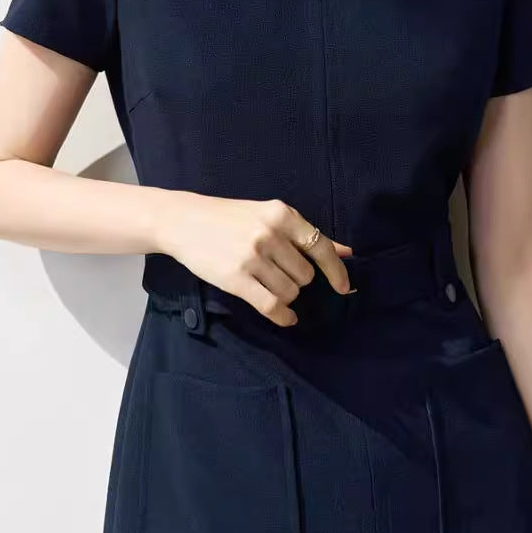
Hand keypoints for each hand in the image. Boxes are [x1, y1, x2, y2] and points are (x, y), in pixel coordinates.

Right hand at [156, 193, 353, 327]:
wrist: (184, 221)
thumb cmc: (230, 218)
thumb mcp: (269, 214)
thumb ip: (306, 234)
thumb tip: (347, 251)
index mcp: (282, 214)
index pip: (321, 248)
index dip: (336, 272)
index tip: (343, 287)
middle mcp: (270, 234)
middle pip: (305, 276)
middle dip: (298, 281)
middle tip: (280, 274)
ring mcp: (252, 256)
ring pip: (290, 292)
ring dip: (286, 296)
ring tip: (269, 285)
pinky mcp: (236, 278)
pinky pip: (270, 306)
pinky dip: (282, 316)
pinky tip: (285, 317)